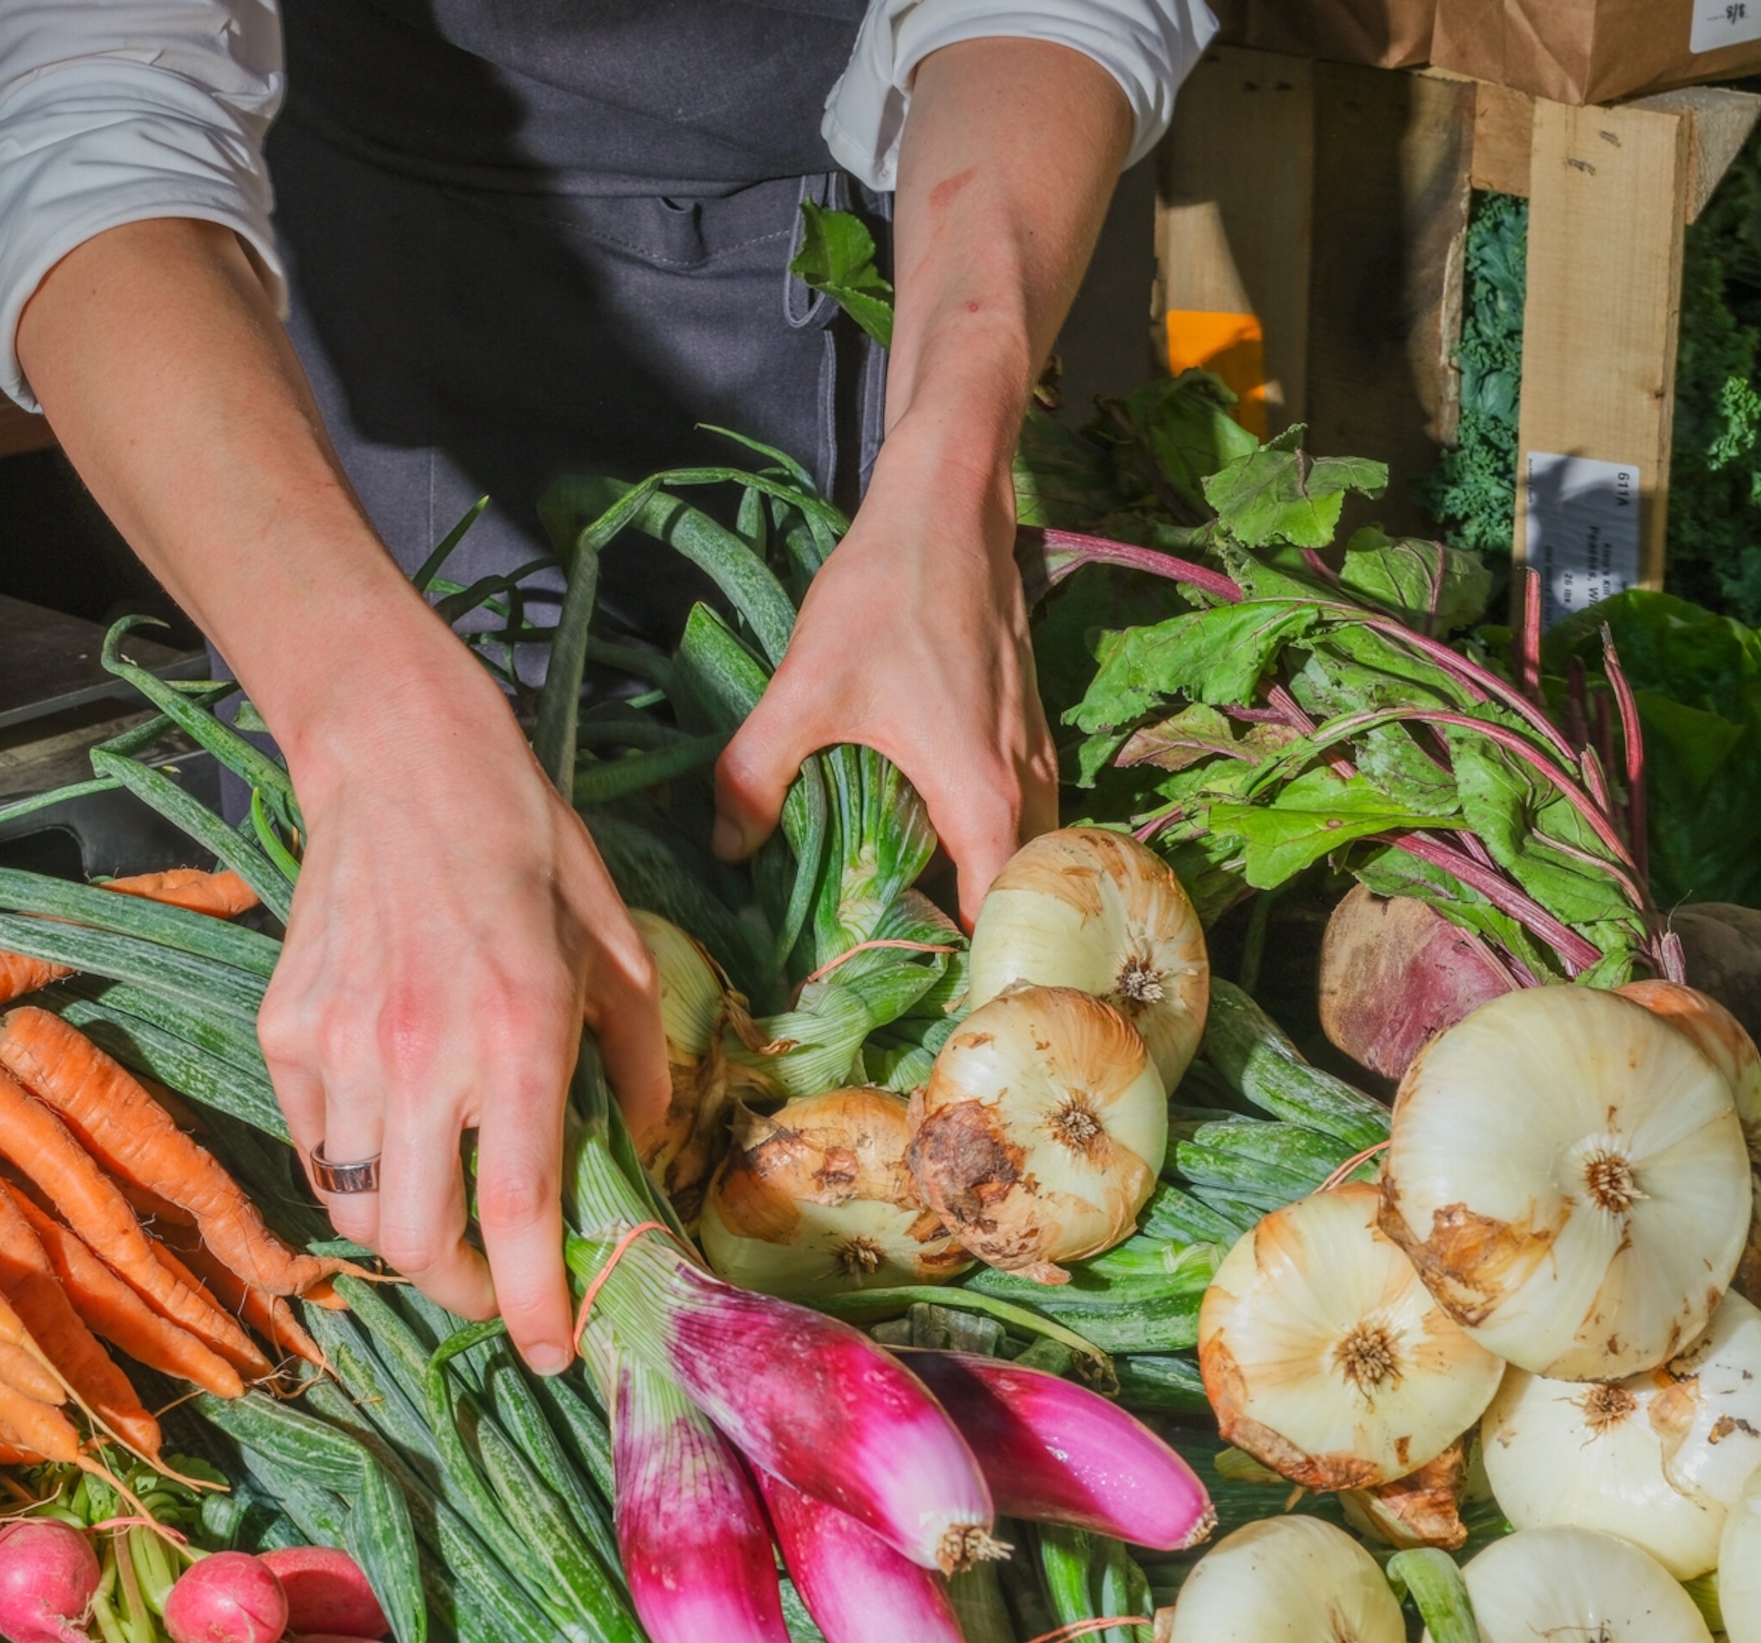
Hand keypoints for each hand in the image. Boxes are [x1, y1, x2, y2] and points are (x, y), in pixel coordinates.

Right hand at [259, 641, 667, 1372]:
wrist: (399, 756)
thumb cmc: (524, 842)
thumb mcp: (614, 941)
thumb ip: (636, 1056)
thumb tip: (645, 1143)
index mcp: (515, 1035)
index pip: (515, 1214)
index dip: (534, 1305)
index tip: (555, 1350)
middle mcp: (418, 1053)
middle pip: (415, 1241)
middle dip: (462, 1289)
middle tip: (498, 1283)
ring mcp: (338, 1043)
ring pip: (353, 1207)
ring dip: (405, 1230)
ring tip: (445, 1203)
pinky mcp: (284, 1027)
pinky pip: (313, 1140)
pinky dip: (352, 1162)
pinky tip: (393, 1126)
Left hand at [706, 36, 1127, 918]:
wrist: (950, 497)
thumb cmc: (888, 591)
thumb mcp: (804, 686)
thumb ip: (755, 774)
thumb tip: (724, 847)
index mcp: (983, 800)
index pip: (992, 928)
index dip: (961, 985)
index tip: (917, 1026)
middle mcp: (1028, 791)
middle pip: (1011, 903)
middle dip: (964, 951)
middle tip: (900, 992)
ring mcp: (1035, 759)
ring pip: (1019, 859)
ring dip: (975, 899)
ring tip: (909, 940)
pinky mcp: (1025, 732)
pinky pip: (1016, 819)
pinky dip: (983, 851)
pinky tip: (923, 858)